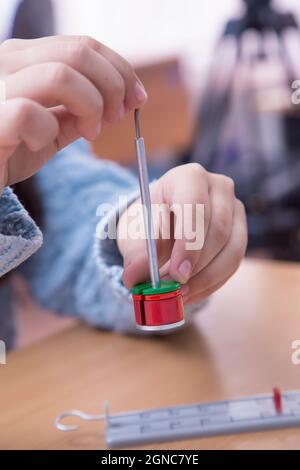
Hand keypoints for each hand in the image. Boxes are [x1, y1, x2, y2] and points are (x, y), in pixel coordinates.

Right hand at [0, 35, 146, 192]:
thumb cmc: (10, 150)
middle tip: (117, 118)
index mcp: (25, 58)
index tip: (137, 98)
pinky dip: (46, 130)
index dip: (119, 69)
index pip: (83, 45)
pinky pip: (29, 114)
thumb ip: (79, 113)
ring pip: (61, 75)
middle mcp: (8, 62)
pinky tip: (40, 143)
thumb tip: (120, 102)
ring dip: (90, 107)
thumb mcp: (51, 129)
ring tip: (90, 133)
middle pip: (79, 53)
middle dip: (112, 86)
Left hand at [117, 164, 247, 303]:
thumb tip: (136, 277)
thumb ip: (135, 254)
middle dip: (197, 265)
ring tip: (180, 295)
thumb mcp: (134, 233)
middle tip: (176, 289)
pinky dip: (211, 283)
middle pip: (218, 229)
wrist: (161, 223)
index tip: (177, 272)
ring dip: (205, 278)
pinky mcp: (241, 234)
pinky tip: (191, 293)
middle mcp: (219, 188)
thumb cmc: (148, 222)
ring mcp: (235, 210)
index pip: (195, 204)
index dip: (189, 241)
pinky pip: (233, 264)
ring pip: (232, 250)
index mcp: (188, 177)